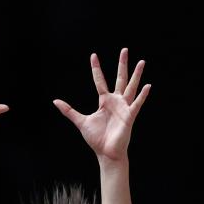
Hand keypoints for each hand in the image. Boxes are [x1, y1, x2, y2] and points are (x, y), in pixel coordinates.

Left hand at [54, 48, 150, 162]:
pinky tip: (148, 86)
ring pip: (131, 87)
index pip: (100, 81)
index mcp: (105, 101)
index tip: (93, 55)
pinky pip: (137, 104)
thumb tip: (55, 101)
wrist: (107, 153)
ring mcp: (124, 107)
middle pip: (120, 78)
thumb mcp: (81, 121)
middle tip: (124, 50)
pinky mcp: (130, 116)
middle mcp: (116, 101)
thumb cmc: (96, 139)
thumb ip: (69, 110)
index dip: (96, 68)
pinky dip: (142, 95)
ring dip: (136, 75)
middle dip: (122, 64)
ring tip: (141, 62)